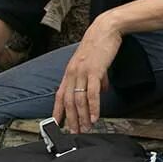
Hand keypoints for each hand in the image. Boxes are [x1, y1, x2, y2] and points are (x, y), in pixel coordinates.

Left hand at [54, 14, 121, 132]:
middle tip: (74, 132)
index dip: (57, 111)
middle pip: (67, 101)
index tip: (57, 124)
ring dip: (82, 117)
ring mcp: (82, 72)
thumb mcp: (94, 63)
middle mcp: (72, 73)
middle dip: (70, 119)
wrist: (105, 29)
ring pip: (78, 100)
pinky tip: (95, 117)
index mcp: (70, 72)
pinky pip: (92, 94)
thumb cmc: (100, 44)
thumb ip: (96, 78)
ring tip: (86, 128)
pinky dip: (93, 107)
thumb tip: (101, 90)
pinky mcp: (94, 71)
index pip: (59, 95)